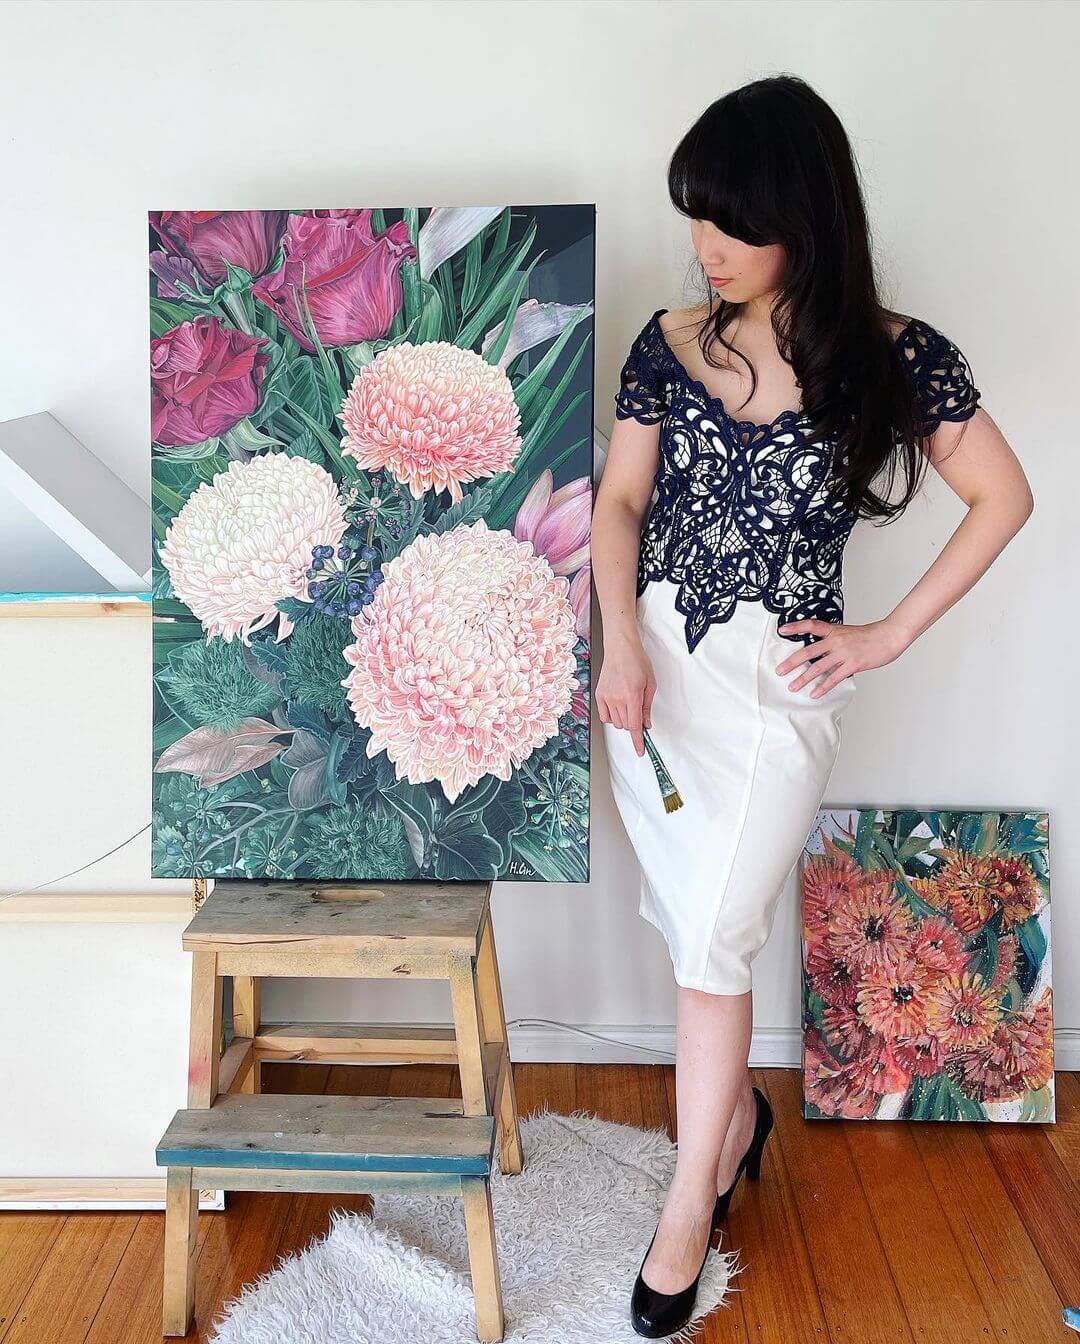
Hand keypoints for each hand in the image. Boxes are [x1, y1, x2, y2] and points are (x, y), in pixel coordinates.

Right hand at [596, 632, 656, 755]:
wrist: (620, 648)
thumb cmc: (637, 661)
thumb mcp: (650, 684)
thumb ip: (647, 707)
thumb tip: (646, 724)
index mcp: (632, 695)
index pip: (634, 726)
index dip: (638, 741)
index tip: (640, 751)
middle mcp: (617, 698)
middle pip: (625, 725)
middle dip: (633, 723)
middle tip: (638, 710)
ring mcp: (606, 697)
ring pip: (615, 722)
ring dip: (623, 719)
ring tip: (628, 703)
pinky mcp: (599, 695)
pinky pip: (605, 716)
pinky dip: (612, 717)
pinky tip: (617, 707)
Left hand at [775, 618, 910, 697]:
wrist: (889, 636)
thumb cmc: (869, 635)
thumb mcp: (847, 632)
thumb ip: (833, 640)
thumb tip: (820, 650)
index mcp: (834, 631)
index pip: (811, 625)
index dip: (796, 626)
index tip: (782, 630)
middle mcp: (836, 641)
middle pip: (808, 651)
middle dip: (792, 662)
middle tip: (780, 671)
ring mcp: (844, 653)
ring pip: (818, 667)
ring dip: (804, 678)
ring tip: (793, 686)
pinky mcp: (853, 664)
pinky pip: (834, 678)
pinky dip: (823, 687)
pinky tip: (814, 693)